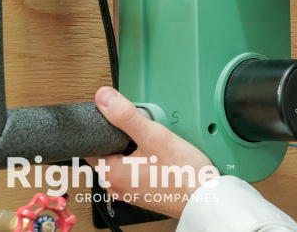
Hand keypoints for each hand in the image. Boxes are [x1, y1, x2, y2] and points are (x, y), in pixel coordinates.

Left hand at [86, 87, 218, 217]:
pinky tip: (161, 160)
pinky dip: (144, 164)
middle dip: (122, 139)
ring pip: (124, 163)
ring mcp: (130, 193)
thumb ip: (127, 116)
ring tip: (155, 146)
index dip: (102, 129)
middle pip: (109, 153)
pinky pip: (136, 174)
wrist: (205, 199)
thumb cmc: (182, 174)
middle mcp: (116, 186)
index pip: (91, 146)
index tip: (115, 120)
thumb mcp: (154, 136)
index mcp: (110, 173)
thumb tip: (104, 98)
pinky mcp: (144, 195)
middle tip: (143, 131)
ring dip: (134, 152)